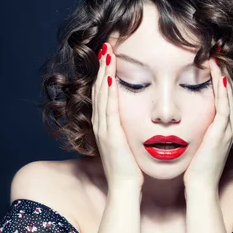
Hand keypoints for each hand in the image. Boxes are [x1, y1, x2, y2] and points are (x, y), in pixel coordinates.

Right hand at [91, 42, 143, 190]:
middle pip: (100, 88)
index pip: (104, 92)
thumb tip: (133, 118)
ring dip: (104, 72)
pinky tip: (110, 77)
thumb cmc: (130, 169)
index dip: (105, 72)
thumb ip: (126, 129)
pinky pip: (108, 109)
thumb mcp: (126, 143)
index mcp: (106, 125)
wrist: (125, 188)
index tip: (110, 54)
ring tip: (107, 52)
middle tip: (106, 44)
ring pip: (102, 95)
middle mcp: (101, 124)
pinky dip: (108, 92)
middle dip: (102, 66)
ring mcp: (104, 129)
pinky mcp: (110, 135)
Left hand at [183, 57, 232, 190]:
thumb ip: (195, 130)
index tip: (210, 59)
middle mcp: (230, 125)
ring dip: (224, 74)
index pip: (224, 95)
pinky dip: (222, 88)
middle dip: (224, 70)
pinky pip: (224, 104)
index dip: (219, 76)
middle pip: (230, 90)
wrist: (199, 187)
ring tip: (218, 55)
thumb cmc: (194, 168)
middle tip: (217, 50)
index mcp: (224, 127)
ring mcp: (228, 128)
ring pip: (229, 94)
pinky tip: (218, 74)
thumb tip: (181, 119)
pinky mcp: (221, 132)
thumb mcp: (197, 143)